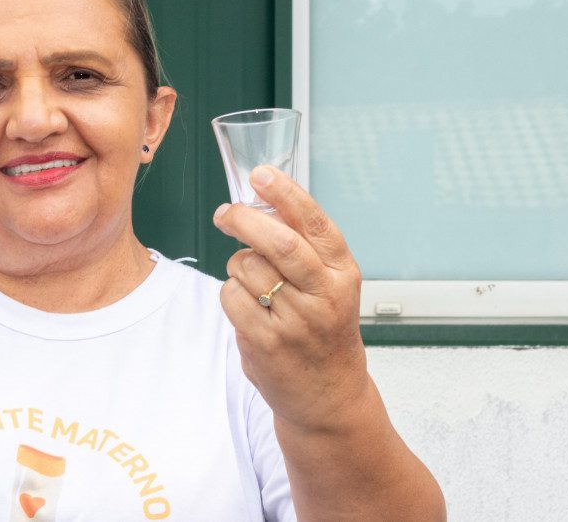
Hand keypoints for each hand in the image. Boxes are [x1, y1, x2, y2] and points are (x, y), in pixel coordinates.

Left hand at [213, 165, 367, 432]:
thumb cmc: (323, 330)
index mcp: (343, 273)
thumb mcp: (330, 286)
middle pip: (277, 242)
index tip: (260, 174)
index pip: (314, 223)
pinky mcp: (266, 343)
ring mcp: (295, 321)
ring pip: (247, 267)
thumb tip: (261, 200)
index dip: (285, 193)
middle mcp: (323, 295)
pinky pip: (231, 297)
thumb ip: (304, 247)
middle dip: (244, 219)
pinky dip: (230, 293)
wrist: (328, 395)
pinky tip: (247, 306)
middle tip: (224, 213)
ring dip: (237, 264)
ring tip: (251, 280)